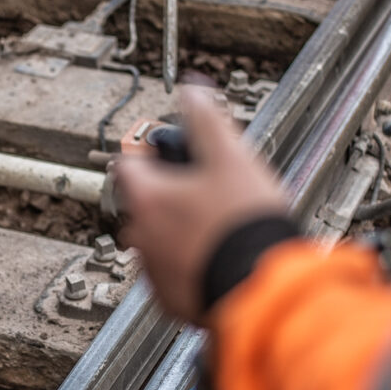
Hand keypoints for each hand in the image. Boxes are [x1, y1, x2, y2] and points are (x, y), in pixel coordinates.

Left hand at [116, 88, 287, 322]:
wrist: (262, 287)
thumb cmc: (245, 226)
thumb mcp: (231, 156)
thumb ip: (205, 118)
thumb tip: (192, 90)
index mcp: (148, 197)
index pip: (128, 163)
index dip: (149, 153)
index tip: (167, 154)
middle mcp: (141, 235)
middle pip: (143, 202)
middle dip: (168, 194)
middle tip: (203, 191)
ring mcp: (153, 270)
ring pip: (156, 238)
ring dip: (177, 229)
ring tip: (215, 225)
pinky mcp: (169, 299)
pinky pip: (171, 272)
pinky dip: (188, 261)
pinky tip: (216, 254)